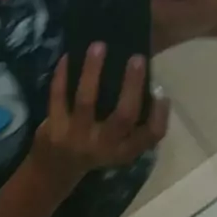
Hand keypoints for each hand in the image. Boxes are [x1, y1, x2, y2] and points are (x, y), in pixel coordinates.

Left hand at [32, 43, 169, 185]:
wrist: (54, 170)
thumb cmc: (94, 149)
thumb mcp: (118, 144)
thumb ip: (132, 122)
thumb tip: (145, 80)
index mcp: (124, 150)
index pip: (151, 136)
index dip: (160, 115)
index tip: (163, 93)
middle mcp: (104, 145)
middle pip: (123, 116)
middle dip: (132, 85)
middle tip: (137, 58)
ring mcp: (77, 136)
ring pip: (87, 100)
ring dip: (93, 71)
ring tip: (99, 46)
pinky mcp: (54, 128)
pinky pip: (58, 97)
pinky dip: (62, 75)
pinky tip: (67, 56)